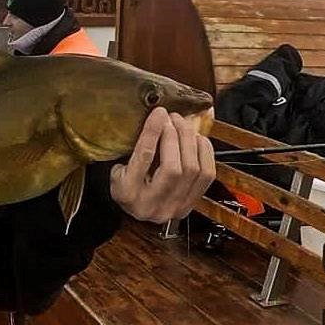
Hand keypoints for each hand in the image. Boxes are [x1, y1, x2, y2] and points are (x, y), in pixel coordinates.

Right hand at [110, 108, 214, 223]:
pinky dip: (204, 151)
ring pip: (192, 169)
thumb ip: (132, 149)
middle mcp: (152, 204)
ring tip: (183, 125)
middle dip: (175, 136)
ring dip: (189, 140)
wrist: (139, 211)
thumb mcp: (118, 168)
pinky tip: (197, 139)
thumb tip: (156, 120)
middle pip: (172, 167)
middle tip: (172, 117)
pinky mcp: (191, 204)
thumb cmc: (127, 185)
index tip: (159, 112)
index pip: (144, 158)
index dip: (153, 131)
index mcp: (127, 193)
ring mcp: (174, 207)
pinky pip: (206, 174)